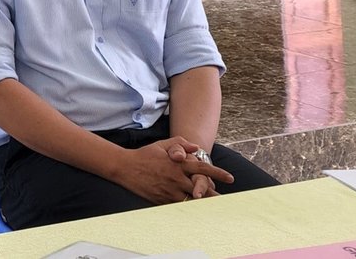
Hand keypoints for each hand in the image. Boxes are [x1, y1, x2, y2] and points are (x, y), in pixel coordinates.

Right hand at [111, 137, 232, 204]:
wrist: (125, 167)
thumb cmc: (145, 155)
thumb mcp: (162, 145)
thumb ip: (180, 144)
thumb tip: (196, 147)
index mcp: (178, 164)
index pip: (202, 169)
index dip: (218, 173)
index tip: (230, 178)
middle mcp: (176, 178)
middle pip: (201, 188)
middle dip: (215, 195)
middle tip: (228, 201)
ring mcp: (169, 190)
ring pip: (192, 200)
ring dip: (203, 203)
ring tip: (216, 209)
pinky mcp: (162, 200)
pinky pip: (179, 206)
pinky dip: (188, 208)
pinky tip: (196, 212)